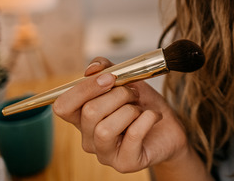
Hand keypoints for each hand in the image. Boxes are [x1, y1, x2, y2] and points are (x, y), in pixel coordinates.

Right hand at [53, 57, 189, 172]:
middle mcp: (88, 138)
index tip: (109, 77)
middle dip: (118, 95)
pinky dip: (147, 119)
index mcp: (82, 117)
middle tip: (133, 94)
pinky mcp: (124, 163)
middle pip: (89, 113)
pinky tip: (153, 116)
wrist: (170, 127)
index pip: (63, 105)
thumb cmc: (144, 105)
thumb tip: (91, 69)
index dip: (84, 89)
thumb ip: (107, 70)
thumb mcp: (126, 81)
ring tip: (140, 109)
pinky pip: (132, 136)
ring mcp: (104, 154)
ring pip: (105, 130)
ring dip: (130, 111)